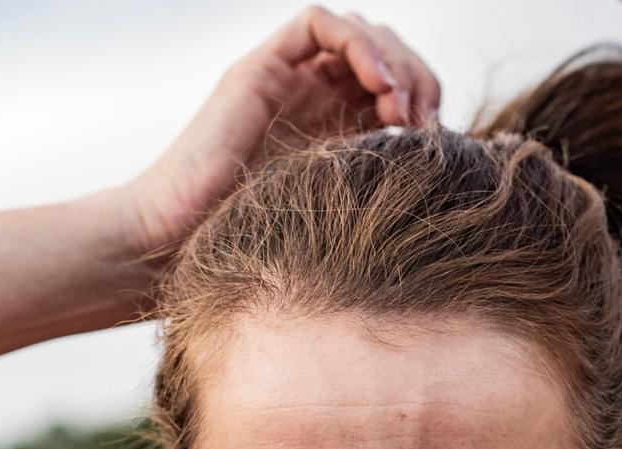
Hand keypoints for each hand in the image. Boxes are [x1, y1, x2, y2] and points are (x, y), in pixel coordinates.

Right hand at [116, 6, 440, 263]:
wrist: (177, 245)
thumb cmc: (252, 250)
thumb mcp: (339, 214)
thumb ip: (378, 185)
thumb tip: (444, 175)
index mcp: (330, 131)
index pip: (393, 87)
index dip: (424, 100)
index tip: (433, 139)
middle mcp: (309, 99)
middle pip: (382, 54)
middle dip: (416, 77)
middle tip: (424, 122)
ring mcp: (284, 81)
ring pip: (358, 33)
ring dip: (393, 61)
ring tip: (399, 108)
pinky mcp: (260, 70)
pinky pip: (318, 24)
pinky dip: (359, 44)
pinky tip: (377, 88)